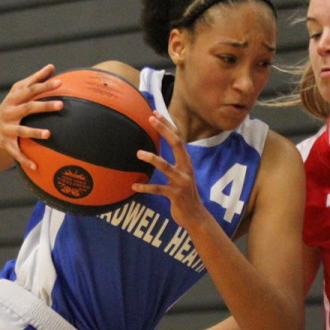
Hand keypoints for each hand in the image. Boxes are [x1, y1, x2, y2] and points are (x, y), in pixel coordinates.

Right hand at [0, 64, 63, 170]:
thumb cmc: (9, 106)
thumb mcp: (17, 91)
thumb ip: (34, 79)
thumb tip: (51, 66)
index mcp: (14, 99)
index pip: (31, 90)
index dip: (44, 85)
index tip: (60, 82)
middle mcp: (10, 112)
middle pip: (28, 107)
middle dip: (44, 106)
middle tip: (61, 104)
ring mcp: (7, 129)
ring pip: (21, 131)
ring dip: (34, 132)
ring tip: (49, 134)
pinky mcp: (6, 144)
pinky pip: (16, 153)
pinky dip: (25, 160)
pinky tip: (36, 167)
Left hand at [133, 113, 213, 228]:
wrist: (195, 217)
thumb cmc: (184, 195)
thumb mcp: (181, 176)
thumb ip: (174, 164)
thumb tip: (159, 152)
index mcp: (186, 162)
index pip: (178, 138)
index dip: (167, 125)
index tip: (156, 113)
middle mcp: (186, 169)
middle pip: (176, 144)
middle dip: (164, 130)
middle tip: (151, 119)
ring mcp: (181, 182)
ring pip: (166, 166)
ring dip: (152, 158)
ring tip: (138, 153)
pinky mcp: (175, 195)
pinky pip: (158, 189)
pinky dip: (145, 187)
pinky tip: (134, 186)